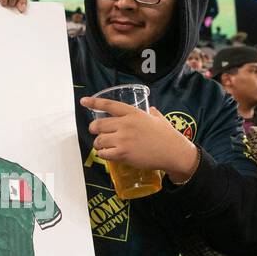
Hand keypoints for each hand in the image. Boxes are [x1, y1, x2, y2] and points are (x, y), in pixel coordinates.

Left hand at [80, 99, 195, 177]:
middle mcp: (126, 124)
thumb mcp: (158, 118)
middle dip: (93, 129)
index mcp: (133, 113)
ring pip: (99, 140)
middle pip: (98, 124)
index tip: (83, 101)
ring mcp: (123, 139)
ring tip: (103, 146)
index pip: (109, 105)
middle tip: (95, 132)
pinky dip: (103, 154)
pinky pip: (104, 154)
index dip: (94, 102)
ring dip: (98, 144)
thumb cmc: (167, 135)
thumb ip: (152, 113)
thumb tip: (150, 109)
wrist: (173, 152)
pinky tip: (107, 154)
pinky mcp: (123, 154)